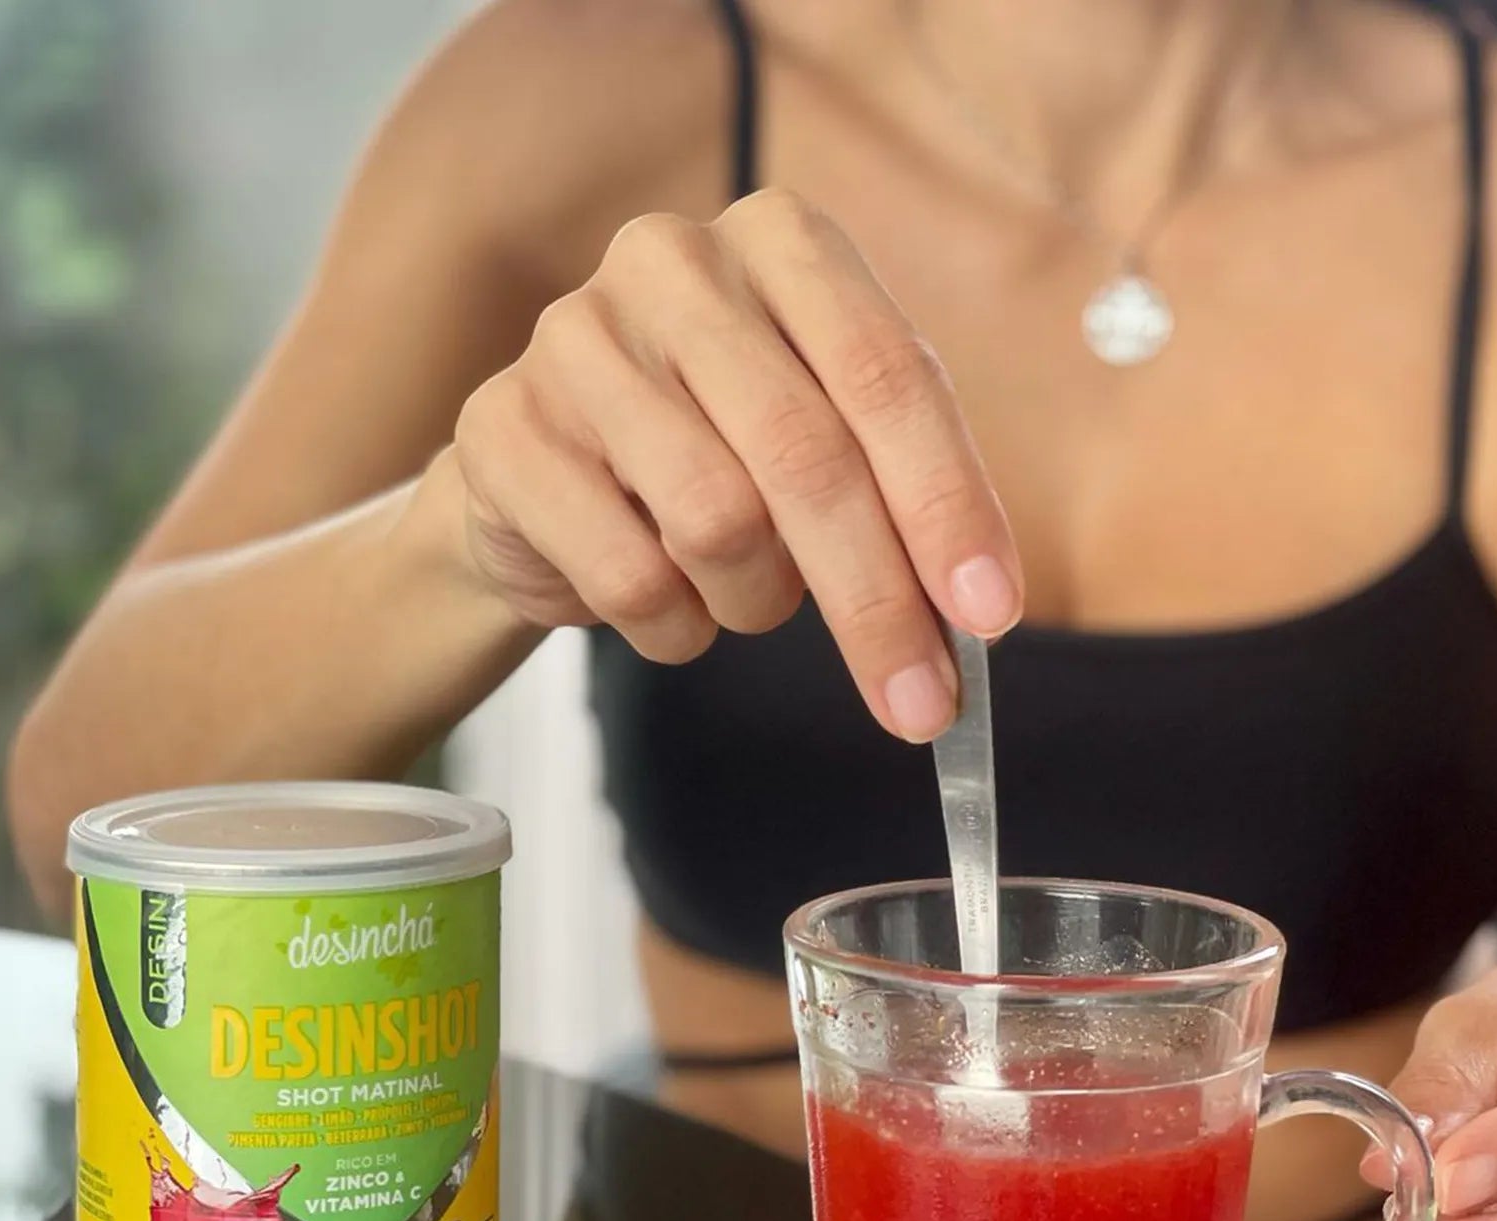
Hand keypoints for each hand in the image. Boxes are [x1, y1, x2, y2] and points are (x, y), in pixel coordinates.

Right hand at [440, 188, 1022, 741]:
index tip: (992, 615)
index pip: (887, 377)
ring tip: (746, 594)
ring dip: (755, 601)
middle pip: (804, 456)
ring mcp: (575, 339)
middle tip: (922, 706)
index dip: (946, 504)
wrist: (545, 471)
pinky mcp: (503, 428)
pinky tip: (669, 604)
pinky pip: (628, 575)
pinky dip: (674, 627)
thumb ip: (907, 489)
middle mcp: (673, 262)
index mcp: (781, 238)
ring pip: (716, 521)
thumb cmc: (720, 443)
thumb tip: (978, 609)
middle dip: (875, 599)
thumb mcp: (832, 431)